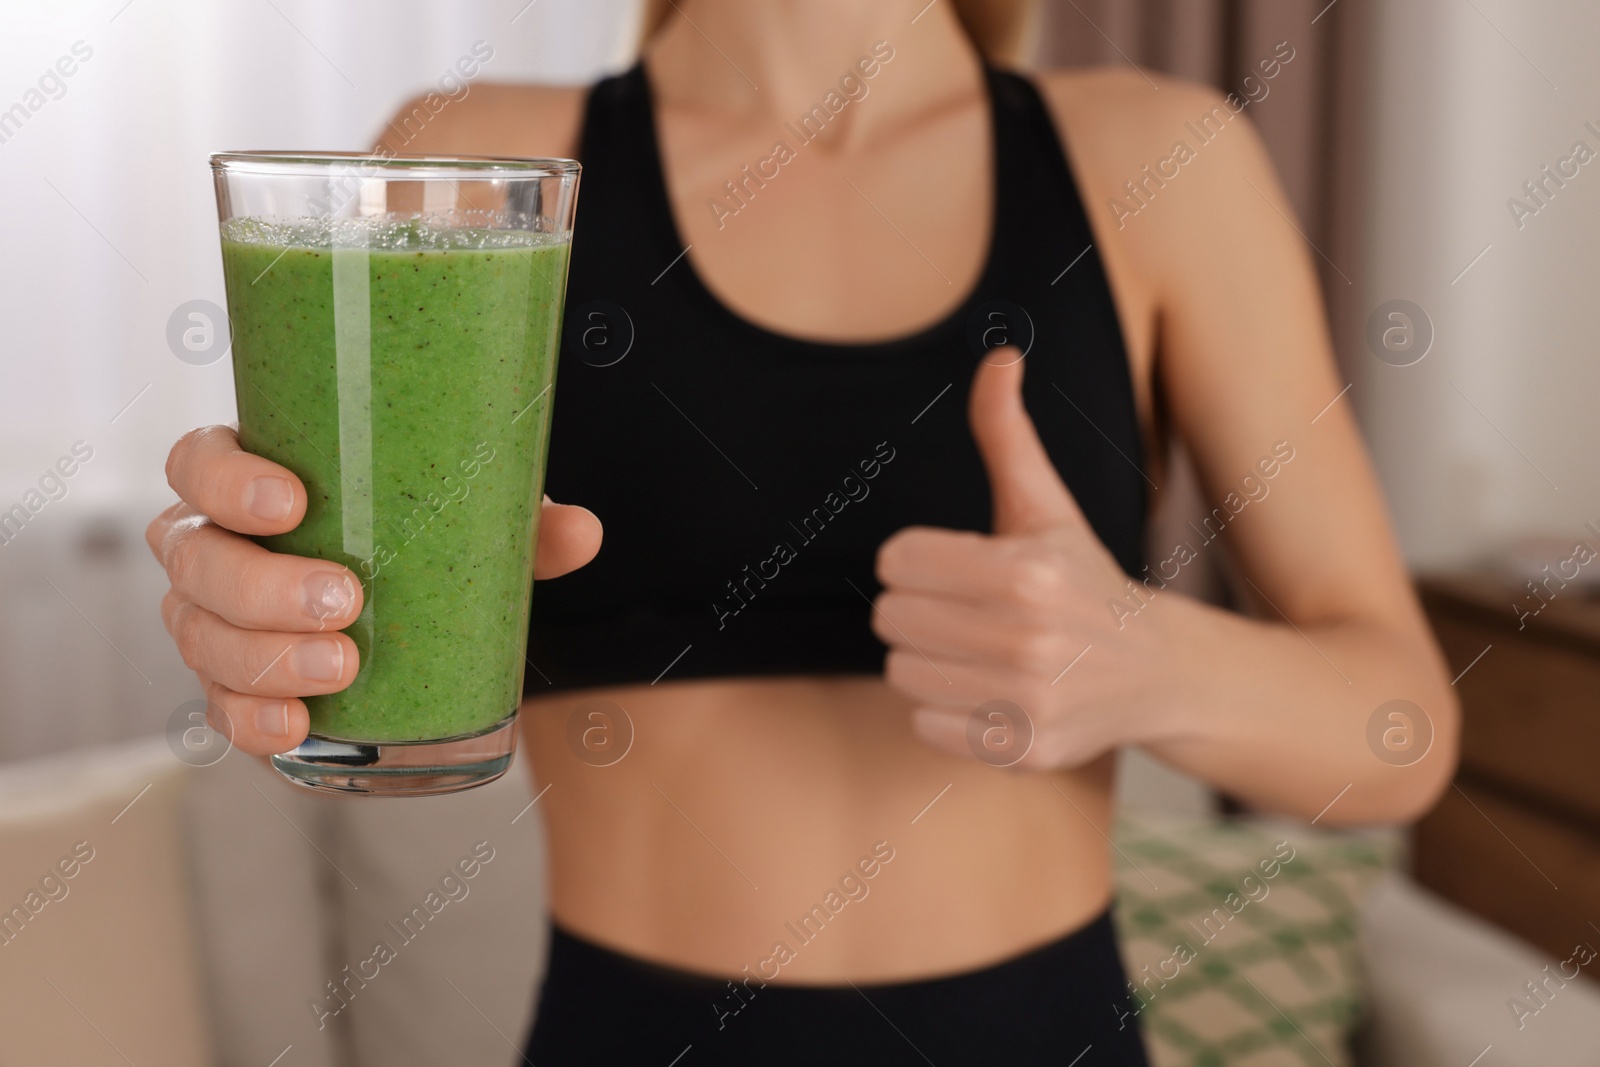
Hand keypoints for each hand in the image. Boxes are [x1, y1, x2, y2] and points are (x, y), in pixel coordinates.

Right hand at [147, 426, 601, 755]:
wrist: (413, 613)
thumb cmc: (422, 539)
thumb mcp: (472, 522)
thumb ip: (524, 525)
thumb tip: (582, 532)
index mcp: (253, 479)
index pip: (199, 462)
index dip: (226, 480)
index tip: (293, 502)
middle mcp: (215, 546)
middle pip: (195, 557)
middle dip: (262, 583)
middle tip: (344, 601)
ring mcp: (214, 620)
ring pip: (201, 634)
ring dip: (265, 655)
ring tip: (342, 666)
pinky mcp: (235, 687)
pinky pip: (220, 708)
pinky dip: (252, 721)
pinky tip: (297, 727)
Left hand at [872, 352, 1174, 768]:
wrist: (1158, 672)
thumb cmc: (1083, 579)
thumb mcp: (1046, 505)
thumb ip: (1006, 433)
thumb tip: (1000, 356)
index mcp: (1024, 569)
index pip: (896, 560)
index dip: (917, 562)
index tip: (954, 569)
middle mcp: (1027, 636)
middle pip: (892, 618)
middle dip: (920, 611)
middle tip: (966, 614)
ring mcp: (1027, 699)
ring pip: (901, 672)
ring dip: (929, 662)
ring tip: (976, 653)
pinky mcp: (1023, 749)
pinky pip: (925, 726)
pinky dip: (946, 712)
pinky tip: (988, 693)